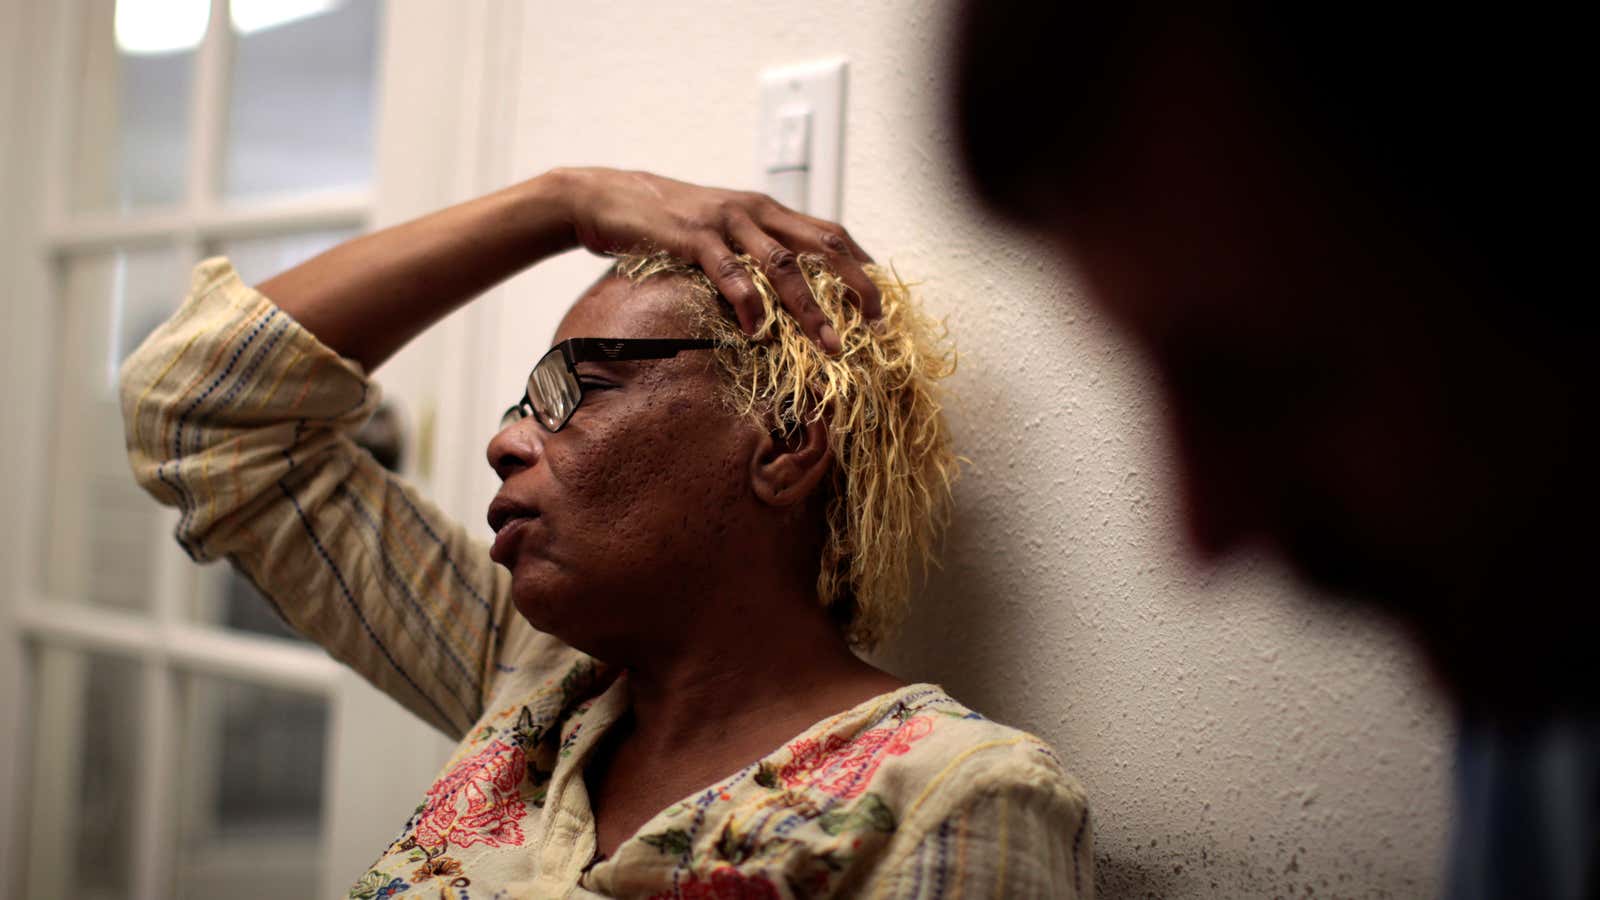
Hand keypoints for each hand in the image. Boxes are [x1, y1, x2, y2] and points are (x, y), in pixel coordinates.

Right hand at [555, 167, 879, 351]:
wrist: (606, 199)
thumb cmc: (666, 225)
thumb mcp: (720, 233)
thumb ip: (752, 254)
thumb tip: (783, 296)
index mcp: (767, 210)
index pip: (831, 233)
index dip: (862, 266)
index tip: (883, 303)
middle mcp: (755, 210)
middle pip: (822, 245)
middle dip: (855, 285)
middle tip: (876, 325)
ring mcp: (725, 221)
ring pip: (783, 263)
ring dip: (811, 307)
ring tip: (830, 343)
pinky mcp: (692, 236)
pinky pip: (728, 270)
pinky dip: (747, 301)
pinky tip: (756, 330)